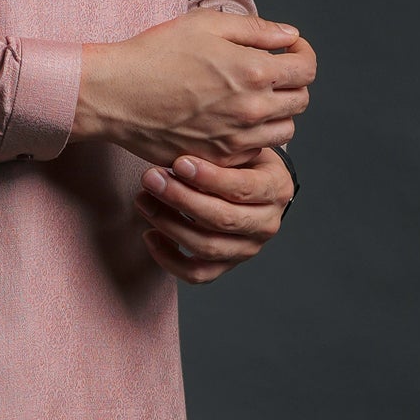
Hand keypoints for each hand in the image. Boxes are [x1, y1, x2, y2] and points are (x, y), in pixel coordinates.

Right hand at [73, 11, 314, 166]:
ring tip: (251, 99)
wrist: (115, 95)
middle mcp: (252, 110)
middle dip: (292, 83)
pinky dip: (253, 138)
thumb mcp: (206, 24)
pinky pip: (255, 153)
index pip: (307, 69)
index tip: (290, 51)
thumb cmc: (155, 53)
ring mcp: (236, 140)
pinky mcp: (219, 161)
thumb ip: (256, 30)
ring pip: (284, 131)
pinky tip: (231, 121)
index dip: (303, 55)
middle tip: (270, 73)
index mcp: (254, 72)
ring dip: (276, 113)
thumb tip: (290, 36)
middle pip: (300, 101)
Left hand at [136, 149, 295, 284]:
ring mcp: (248, 249)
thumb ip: (222, 149)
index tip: (178, 162)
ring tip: (143, 200)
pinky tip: (149, 234)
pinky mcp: (227, 265)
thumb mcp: (241, 146)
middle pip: (222, 219)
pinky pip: (197, 273)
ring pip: (207, 247)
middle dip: (181, 199)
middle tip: (151, 178)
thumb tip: (181, 155)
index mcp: (276, 189)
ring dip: (169, 224)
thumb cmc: (242, 157)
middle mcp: (267, 223)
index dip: (208, 178)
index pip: (242, 189)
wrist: (253, 180)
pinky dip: (169, 258)